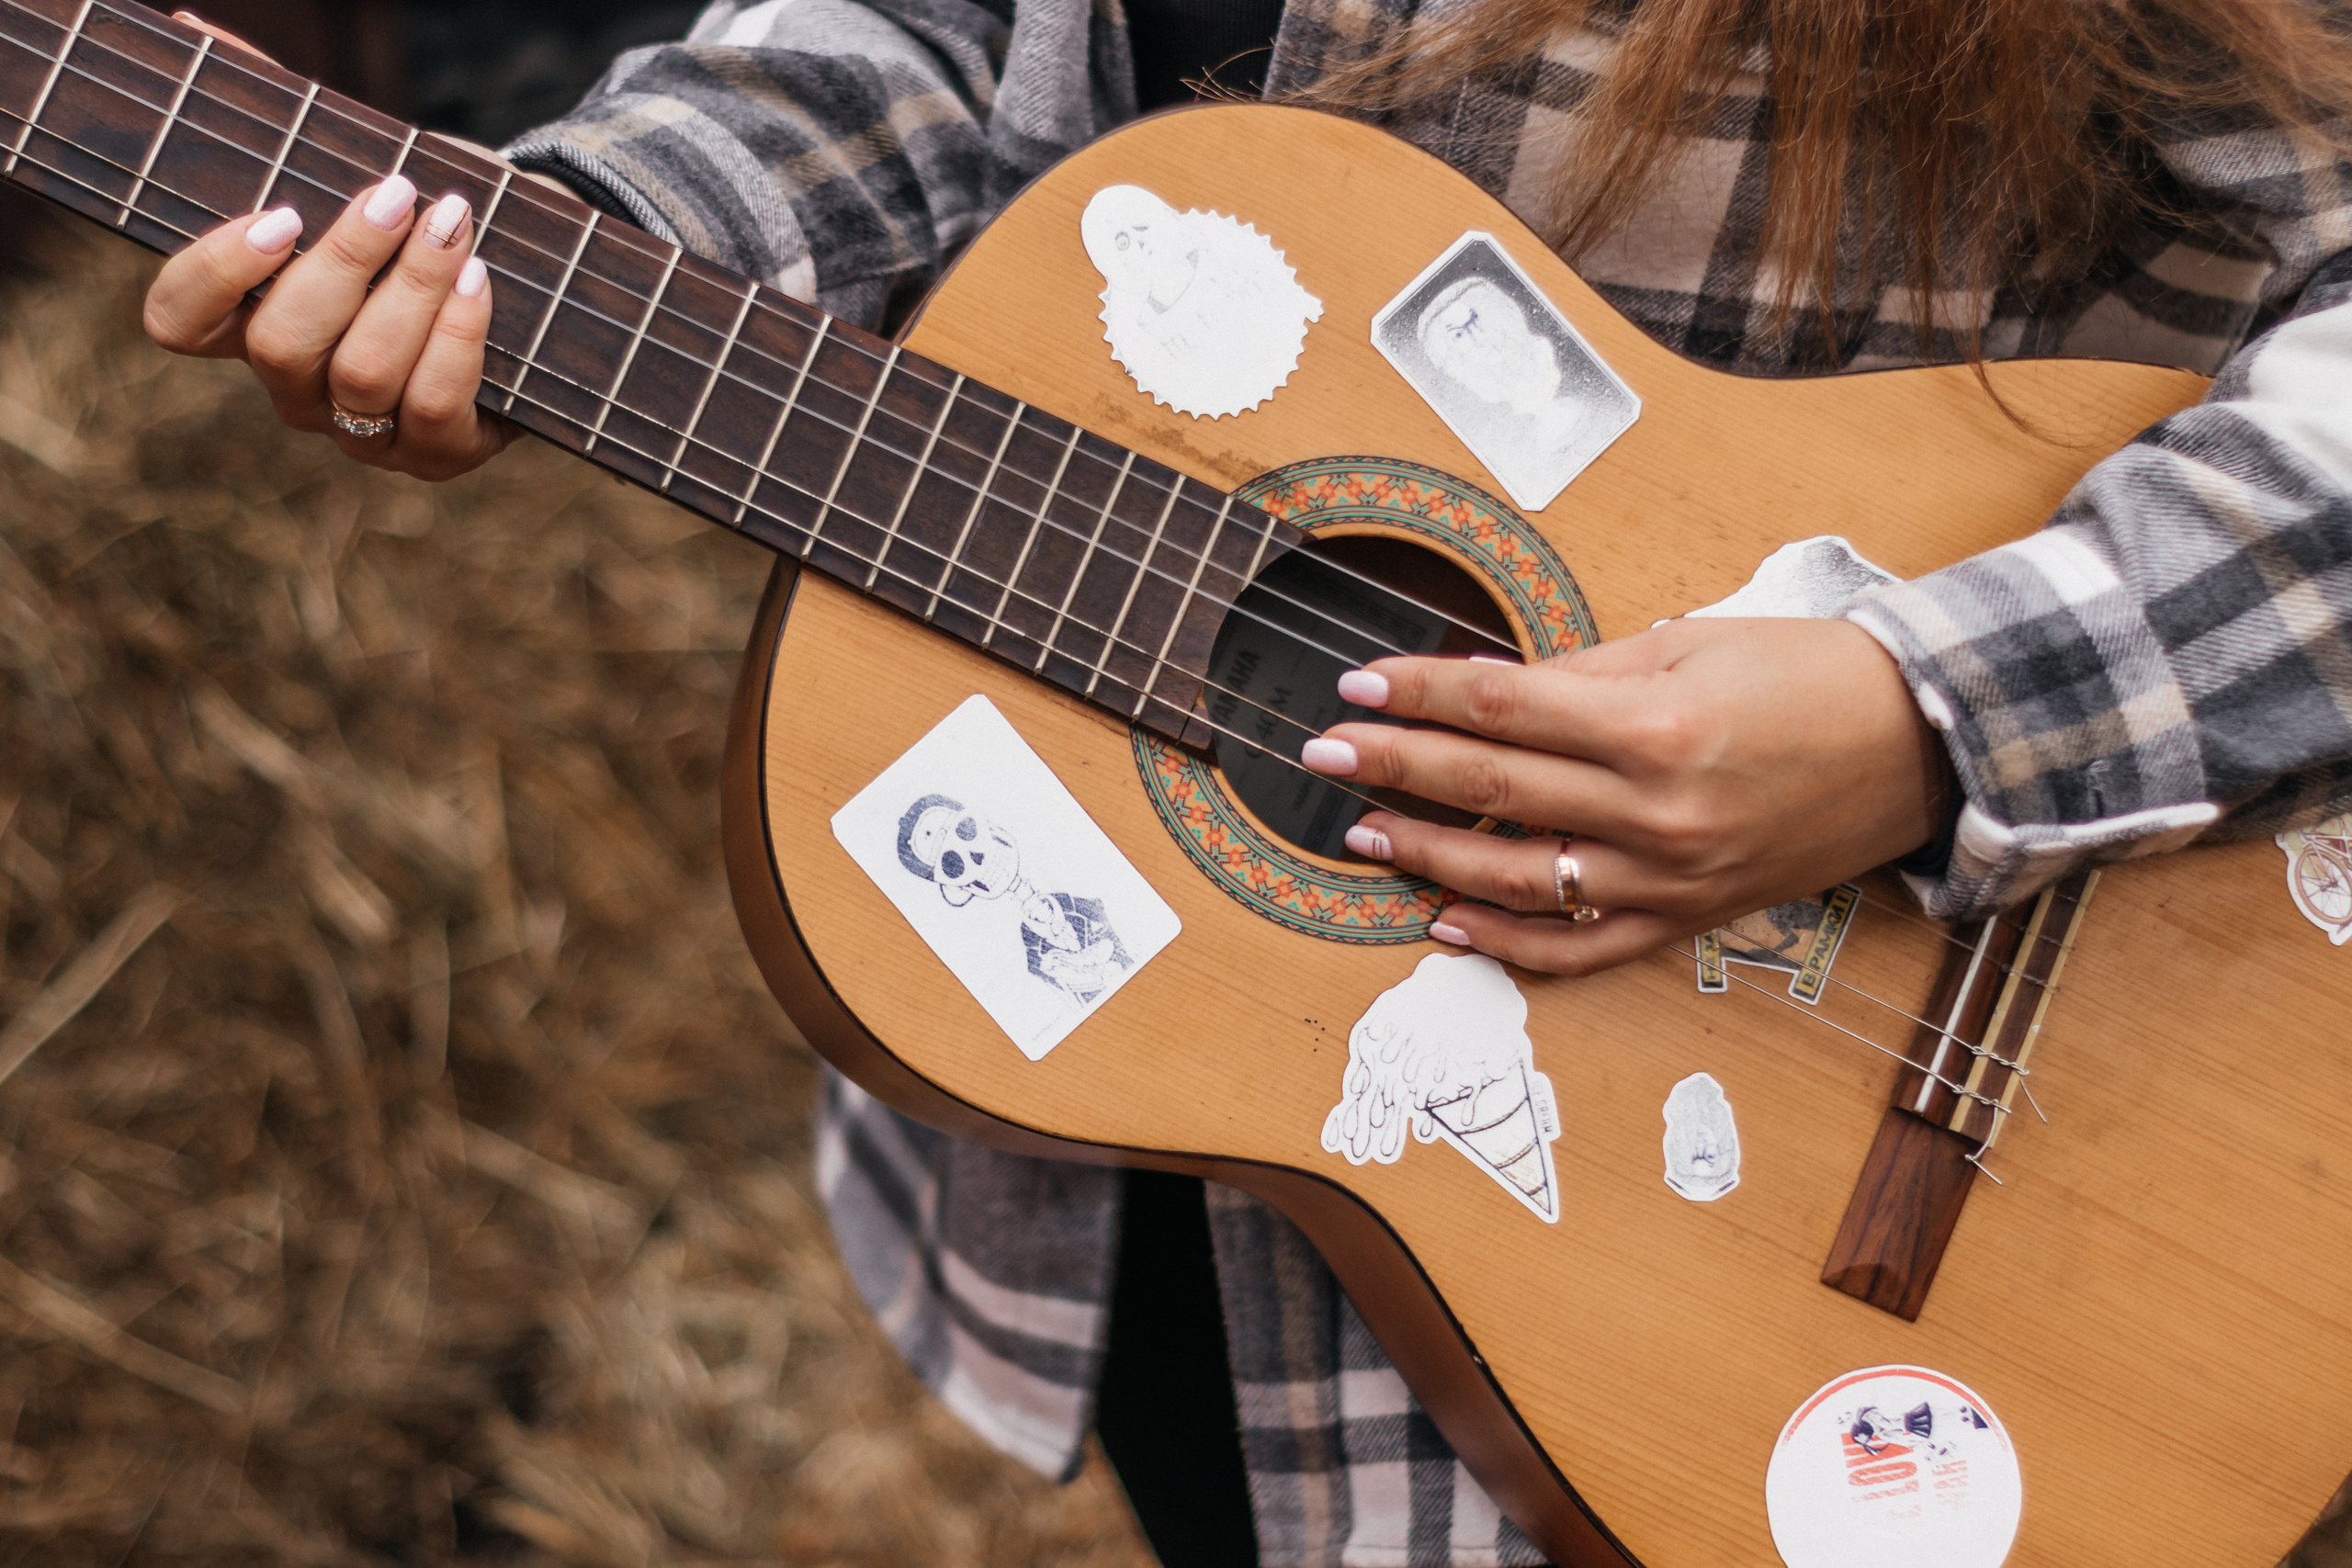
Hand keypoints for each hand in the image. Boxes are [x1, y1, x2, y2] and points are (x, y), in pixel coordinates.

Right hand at [139, 15, 515, 479]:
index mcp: (249, 325)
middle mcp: (296, 388)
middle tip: (399, 196)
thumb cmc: (419, 226)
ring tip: (453, 225)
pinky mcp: (435, 454)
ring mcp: (362, 431)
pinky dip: (458, 338)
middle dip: (345, 263)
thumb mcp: (354, 171)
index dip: (213, 275)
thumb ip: (282, 116)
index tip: (278, 214)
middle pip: (282, 344)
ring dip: (413, 291)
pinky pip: (434, 405)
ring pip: (363, 374)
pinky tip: (478, 280)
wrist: (525, 284)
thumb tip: (200, 29)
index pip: (177, 323)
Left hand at [1301, 617, 1951, 976]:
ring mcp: (1670, 877)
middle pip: (1492, 791)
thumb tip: (1485, 692)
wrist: (1922, 743)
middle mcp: (1655, 811)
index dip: (1418, 696)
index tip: (1357, 685)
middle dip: (1395, 768)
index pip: (1501, 709)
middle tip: (1325, 754)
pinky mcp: (1688, 919)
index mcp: (1654, 726)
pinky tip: (1444, 922)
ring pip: (1519, 880)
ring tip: (1365, 832)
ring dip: (1429, 857)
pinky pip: (1581, 948)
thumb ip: (1583, 675)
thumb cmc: (1811, 676)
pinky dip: (1506, 942)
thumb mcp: (1693, 643)